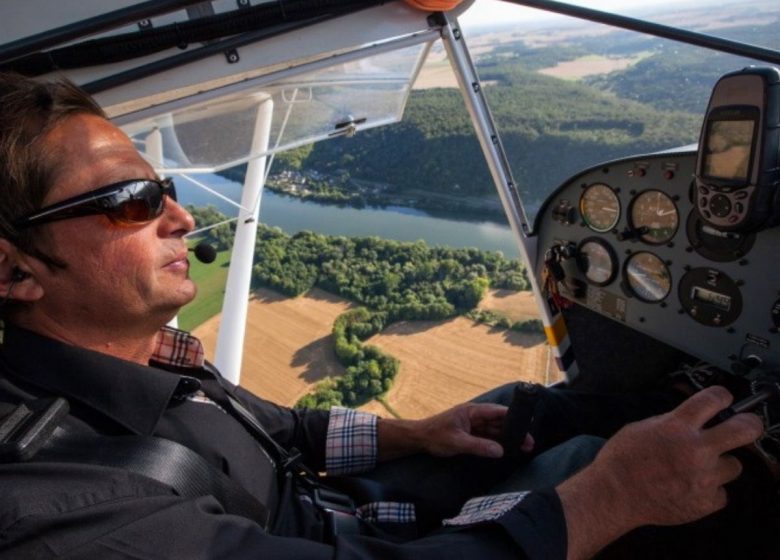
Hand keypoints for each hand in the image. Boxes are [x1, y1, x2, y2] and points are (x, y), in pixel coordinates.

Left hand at [377, 402, 533, 461]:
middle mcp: (475, 417)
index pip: (497, 412)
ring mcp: (473, 426)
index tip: (527, 424)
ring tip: (524, 449)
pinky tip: (508, 451)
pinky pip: (488, 438)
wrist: (419, 439)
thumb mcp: (457, 442)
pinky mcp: (471, 435)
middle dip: (514, 431)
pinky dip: (498, 444)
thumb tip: (500, 450)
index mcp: (472, 411)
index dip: (513, 417)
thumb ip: (478, 446)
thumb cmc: (435, 436)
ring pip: (495, 431)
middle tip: (529, 444)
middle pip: (499, 422)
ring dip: (508, 439)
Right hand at [557, 386, 764, 559]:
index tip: (724, 399)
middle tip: (748, 425)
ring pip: (733, 466)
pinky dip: (709, 490)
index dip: (722, 396)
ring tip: (698, 469)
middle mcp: (695, 450)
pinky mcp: (706, 502)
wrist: (614, 495)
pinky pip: (721, 492)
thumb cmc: (621, 461)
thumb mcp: (641, 427)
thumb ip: (671, 422)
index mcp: (677, 427)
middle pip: (744, 430)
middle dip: (750, 424)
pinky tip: (690, 488)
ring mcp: (704, 477)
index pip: (713, 399)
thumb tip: (690, 418)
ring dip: (719, 465)